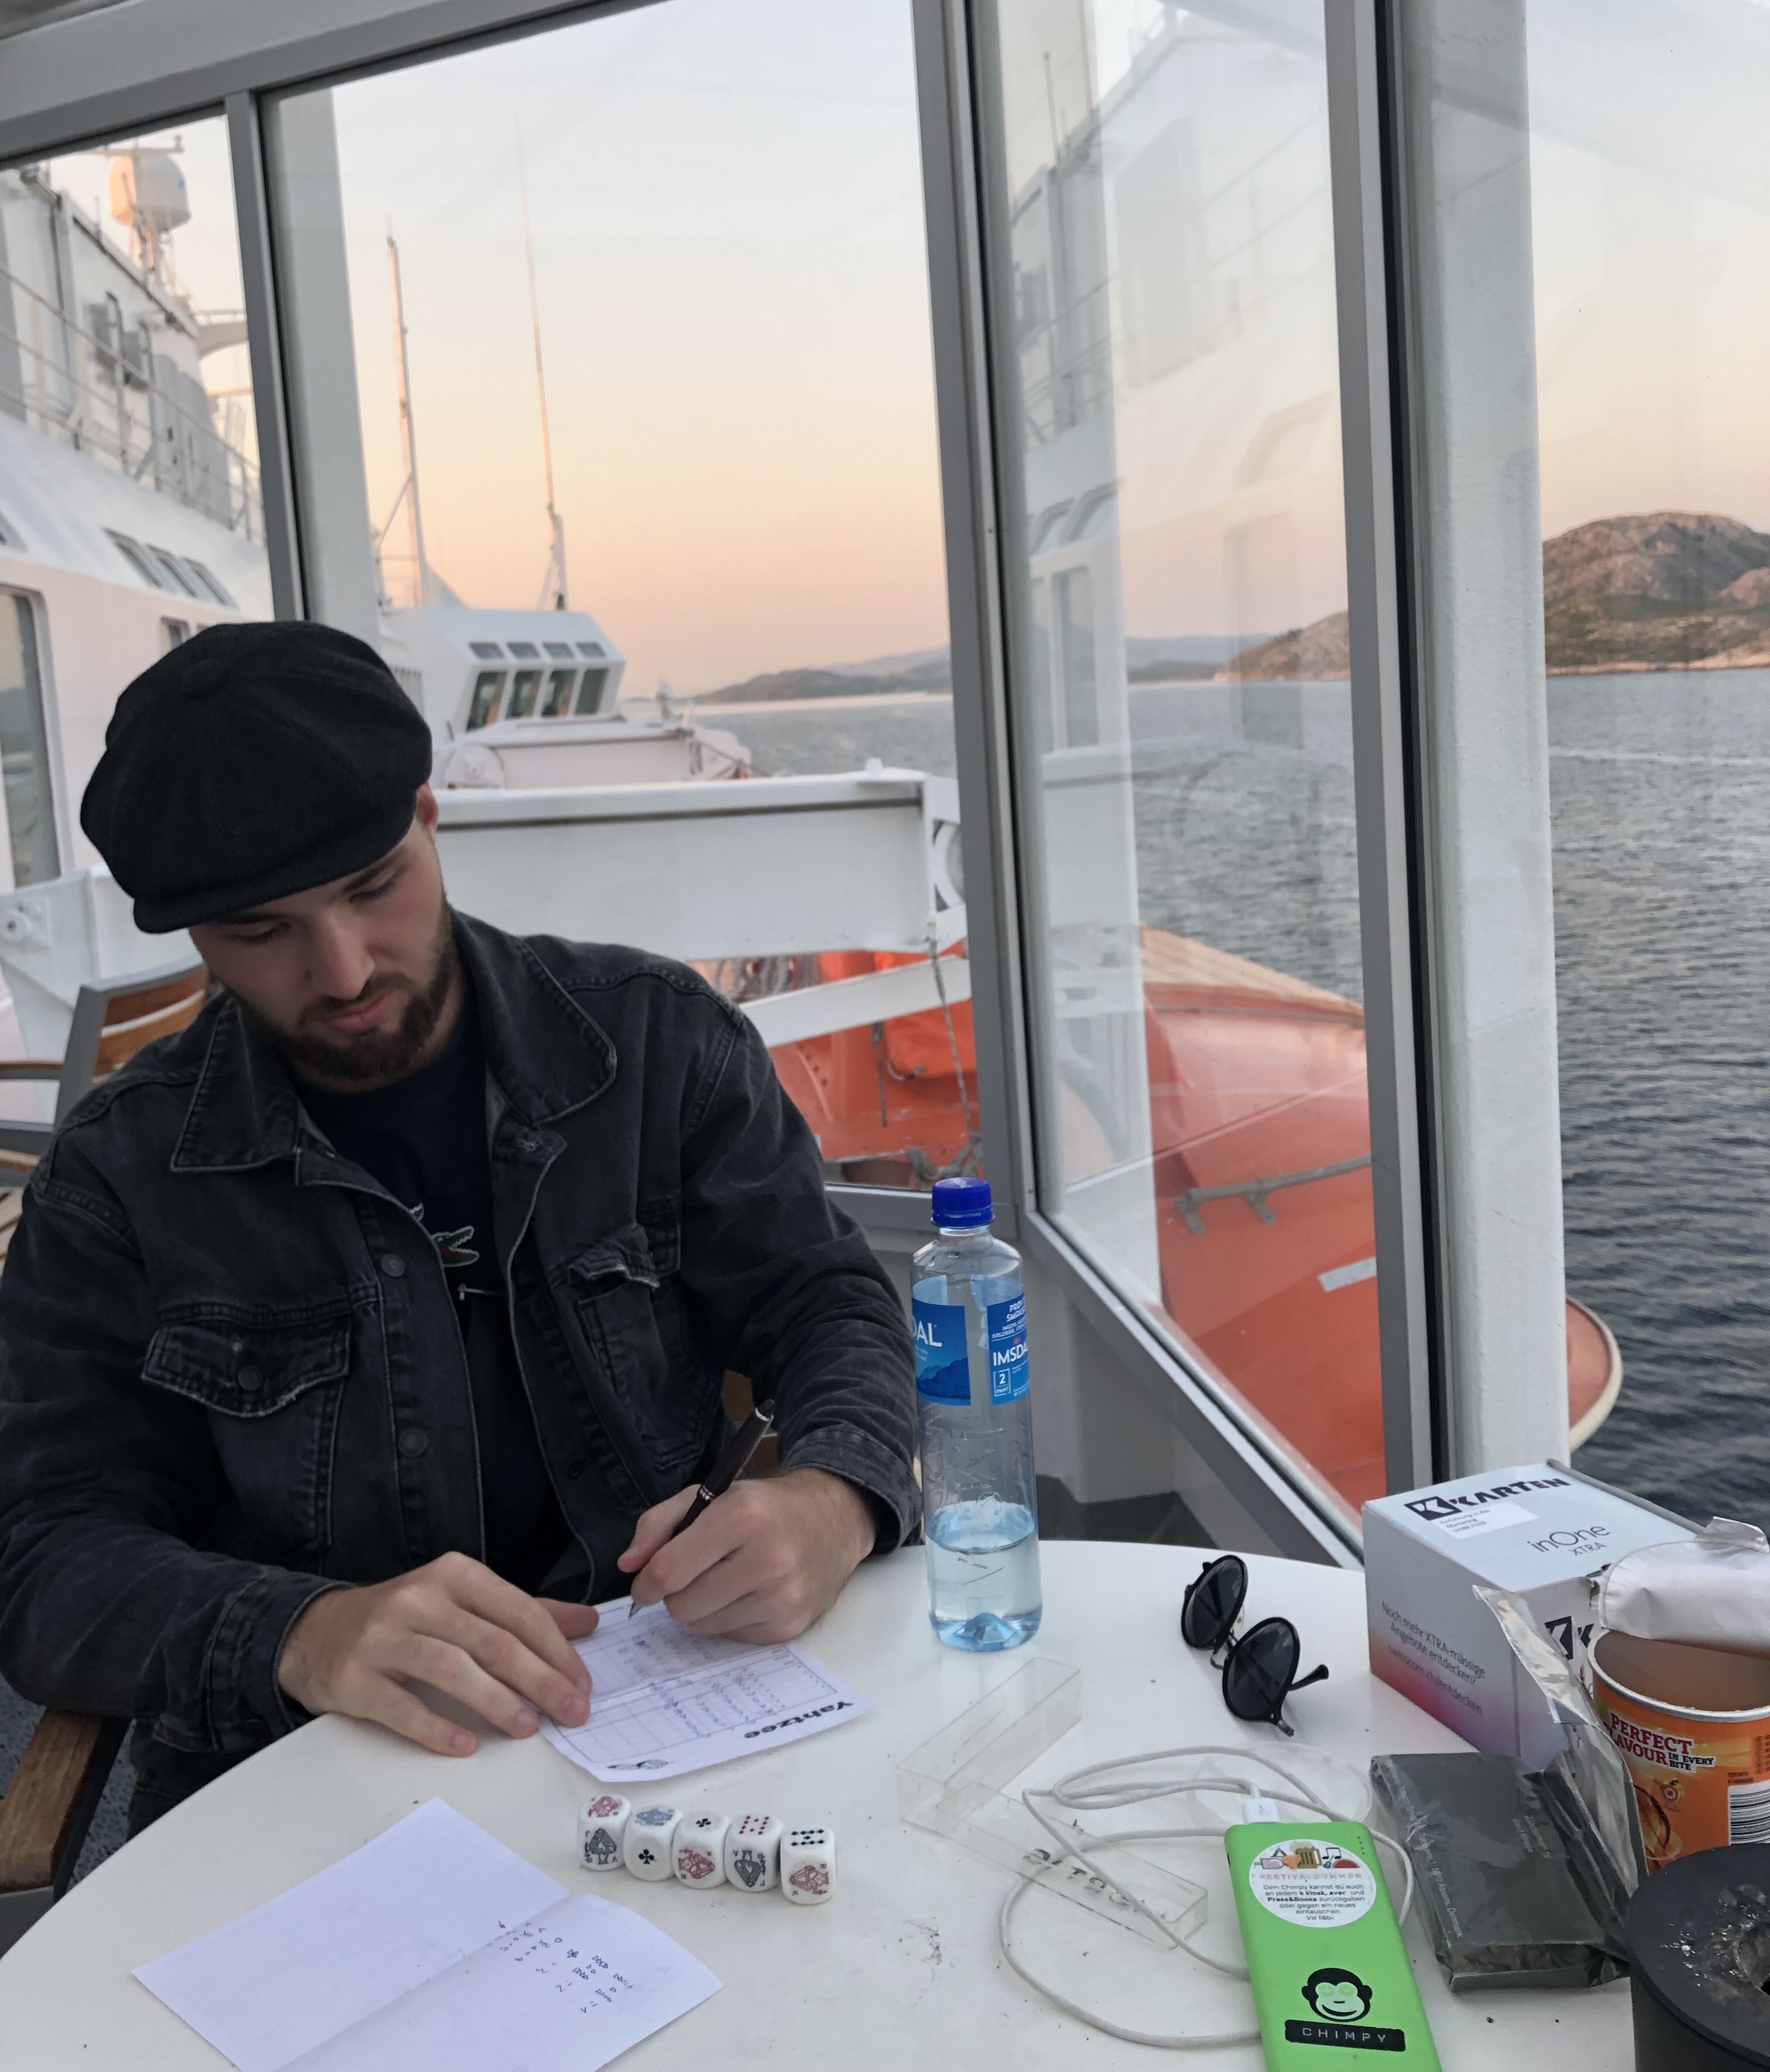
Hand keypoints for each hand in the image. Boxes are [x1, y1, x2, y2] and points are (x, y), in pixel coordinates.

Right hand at [277, 1551, 598, 1756]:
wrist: (315, 1633)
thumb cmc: (403, 1619)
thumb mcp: (462, 1601)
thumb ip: (523, 1611)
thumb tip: (588, 1623)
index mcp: (453, 1575)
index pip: (519, 1611)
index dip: (556, 1650)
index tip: (583, 1683)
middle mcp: (419, 1599)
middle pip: (492, 1641)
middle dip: (541, 1680)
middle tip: (572, 1712)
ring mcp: (383, 1638)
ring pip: (451, 1668)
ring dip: (496, 1701)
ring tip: (528, 1728)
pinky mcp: (354, 1678)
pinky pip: (401, 1706)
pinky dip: (436, 1728)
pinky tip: (465, 1745)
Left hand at [617, 1468, 875, 1640]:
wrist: (834, 1520)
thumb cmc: (764, 1507)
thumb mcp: (710, 1495)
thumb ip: (659, 1524)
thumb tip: (629, 1565)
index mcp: (741, 1517)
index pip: (670, 1571)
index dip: (646, 1583)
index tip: (644, 1584)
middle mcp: (766, 1560)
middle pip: (682, 1607)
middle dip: (676, 1594)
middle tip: (692, 1575)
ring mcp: (782, 1598)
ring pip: (703, 1627)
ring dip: (702, 1608)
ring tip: (723, 1579)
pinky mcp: (790, 1626)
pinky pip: (732, 1637)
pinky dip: (729, 1619)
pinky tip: (748, 1593)